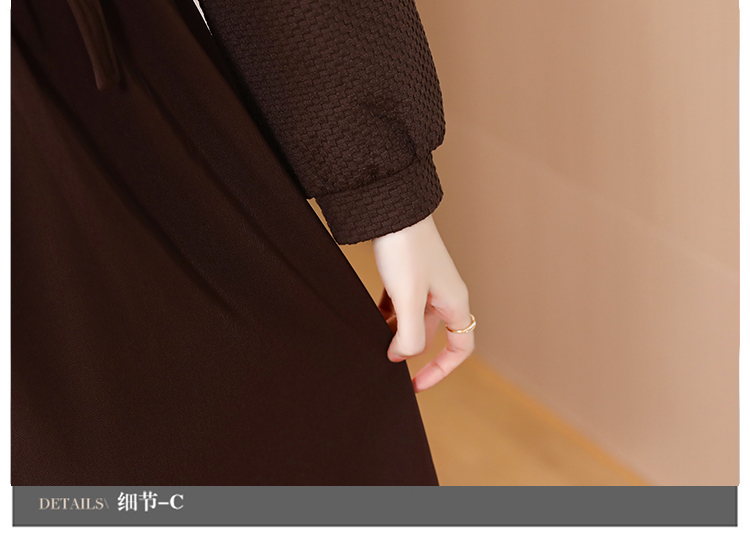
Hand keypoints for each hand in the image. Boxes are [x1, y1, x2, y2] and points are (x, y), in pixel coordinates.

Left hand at [372, 214, 474, 392]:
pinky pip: (401, 303)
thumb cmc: (406, 249)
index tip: (415, 384)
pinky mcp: (408, 272)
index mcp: (455, 301)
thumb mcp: (409, 299)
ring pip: (413, 319)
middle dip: (408, 349)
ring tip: (371, 338)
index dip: (440, 370)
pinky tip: (369, 316)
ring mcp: (426, 283)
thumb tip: (401, 357)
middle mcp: (445, 293)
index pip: (460, 348)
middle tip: (382, 358)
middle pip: (431, 335)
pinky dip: (387, 314)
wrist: (392, 207)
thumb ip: (409, 335)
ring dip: (395, 331)